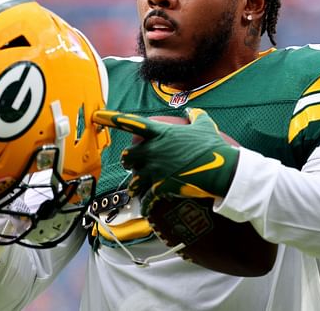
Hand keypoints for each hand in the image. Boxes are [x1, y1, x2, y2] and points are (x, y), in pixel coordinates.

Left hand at [93, 108, 239, 211]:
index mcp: (161, 133)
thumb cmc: (213, 146)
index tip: (97, 115)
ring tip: (141, 187)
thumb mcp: (205, 125)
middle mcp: (153, 151)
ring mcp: (155, 170)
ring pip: (133, 181)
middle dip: (130, 162)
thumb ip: (195, 115)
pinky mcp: (160, 188)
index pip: (131, 123)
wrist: (221, 169)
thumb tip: (191, 110)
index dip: (112, 118)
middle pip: (127, 157)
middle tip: (136, 165)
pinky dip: (146, 206)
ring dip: (136, 185)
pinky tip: (147, 209)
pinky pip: (146, 200)